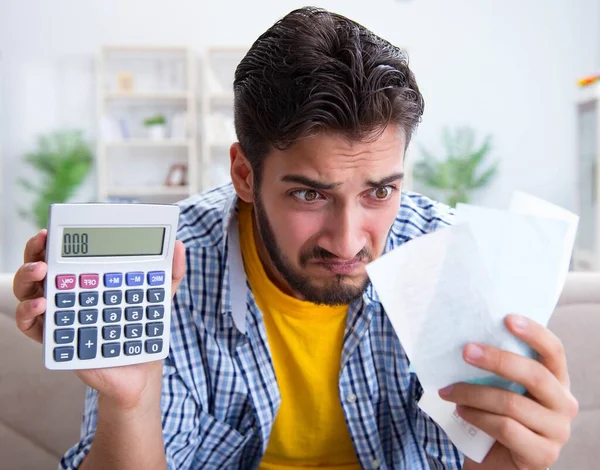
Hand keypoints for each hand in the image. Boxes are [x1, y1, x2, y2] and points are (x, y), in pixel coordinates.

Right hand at [14, 229, 186, 408]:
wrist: (140, 370)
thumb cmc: (144, 328)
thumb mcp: (159, 297)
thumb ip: (170, 273)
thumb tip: (181, 245)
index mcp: (88, 278)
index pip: (65, 253)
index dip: (51, 241)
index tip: (49, 232)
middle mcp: (68, 293)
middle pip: (38, 267)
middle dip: (33, 254)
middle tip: (41, 248)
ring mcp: (60, 315)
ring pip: (28, 293)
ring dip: (26, 280)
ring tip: (42, 274)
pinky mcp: (57, 339)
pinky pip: (31, 326)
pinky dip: (29, 314)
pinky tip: (43, 306)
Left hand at [438, 314, 578, 469]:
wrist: (496, 459)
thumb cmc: (496, 414)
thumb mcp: (501, 386)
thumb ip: (497, 366)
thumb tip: (467, 337)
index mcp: (557, 380)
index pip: (554, 351)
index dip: (534, 333)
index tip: (507, 318)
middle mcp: (563, 404)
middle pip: (534, 375)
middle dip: (496, 360)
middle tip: (465, 351)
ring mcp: (557, 431)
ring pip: (512, 403)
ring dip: (474, 393)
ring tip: (450, 390)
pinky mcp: (542, 455)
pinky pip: (505, 428)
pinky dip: (477, 416)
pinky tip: (461, 411)